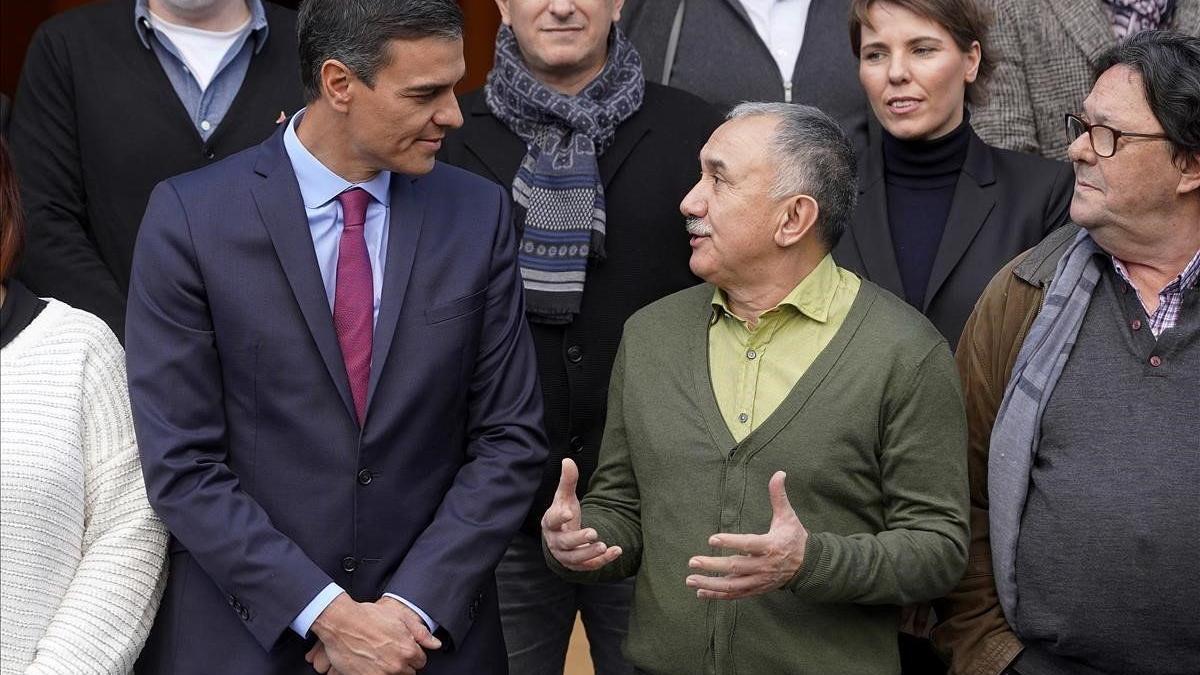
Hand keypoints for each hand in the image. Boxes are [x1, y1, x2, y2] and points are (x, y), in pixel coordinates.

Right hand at [308, 593, 437, 673]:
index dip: (412, 653)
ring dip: (391, 669)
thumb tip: (436, 644)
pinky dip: (376, 673)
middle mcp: (397, 666)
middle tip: (390, 651)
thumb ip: (421, 633)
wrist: (341, 623)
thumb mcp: (400, 617)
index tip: (403, 648)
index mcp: (408, 651)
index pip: (420, 661)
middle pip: (409, 672)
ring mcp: (381, 674)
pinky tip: (371, 663)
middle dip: (403, 663)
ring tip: (380, 656)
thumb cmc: (369, 617)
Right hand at [541, 458, 621, 571]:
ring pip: (576, 558)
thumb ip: (567, 481)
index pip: (551, 521)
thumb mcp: (565, 498)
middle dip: (579, 539)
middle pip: (565, 542)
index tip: (568, 513)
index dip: (559, 518)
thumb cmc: (563, 514)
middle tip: (594, 533)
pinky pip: (589, 566)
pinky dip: (603, 560)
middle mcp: (556, 542)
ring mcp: (566, 555)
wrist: (560, 539)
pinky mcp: (577, 565)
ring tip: (604, 545)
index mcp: (550, 524)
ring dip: (590, 553)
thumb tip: (567, 460)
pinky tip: (616, 551)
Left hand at [685, 471, 808, 599]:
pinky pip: (735, 595)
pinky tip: (700, 592)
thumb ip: (779, 496)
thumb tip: (779, 473)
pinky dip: (718, 595)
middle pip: (736, 567)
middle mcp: (764, 565)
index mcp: (771, 546)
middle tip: (693, 561)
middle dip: (713, 565)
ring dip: (711, 584)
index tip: (712, 539)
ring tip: (690, 579)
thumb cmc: (794, 538)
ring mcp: (759, 580)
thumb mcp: (788, 516)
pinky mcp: (756, 589)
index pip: (749, 544)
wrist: (808, 566)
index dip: (731, 542)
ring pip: (733, 585)